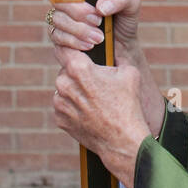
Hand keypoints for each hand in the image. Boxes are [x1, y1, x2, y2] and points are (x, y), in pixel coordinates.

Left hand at [46, 0, 166, 136]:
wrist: (123, 140)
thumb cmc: (128, 105)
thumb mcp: (128, 72)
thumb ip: (113, 58)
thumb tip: (109, 51)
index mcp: (78, 68)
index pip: (65, 48)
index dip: (71, 47)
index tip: (76, 48)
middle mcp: (63, 84)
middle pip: (65, 70)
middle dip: (77, 73)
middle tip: (94, 81)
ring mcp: (59, 103)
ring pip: (63, 89)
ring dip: (74, 90)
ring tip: (94, 99)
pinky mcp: (59, 119)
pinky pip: (63, 106)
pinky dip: (73, 107)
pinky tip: (89, 111)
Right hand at [46, 0, 141, 59]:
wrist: (123, 49)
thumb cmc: (124, 23)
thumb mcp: (130, 6)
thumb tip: (101, 7)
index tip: (96, 11)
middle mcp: (68, 7)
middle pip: (58, 6)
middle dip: (79, 17)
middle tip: (99, 25)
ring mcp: (62, 25)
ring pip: (56, 24)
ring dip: (77, 32)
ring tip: (98, 39)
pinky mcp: (61, 44)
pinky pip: (57, 43)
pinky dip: (72, 44)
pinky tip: (88, 47)